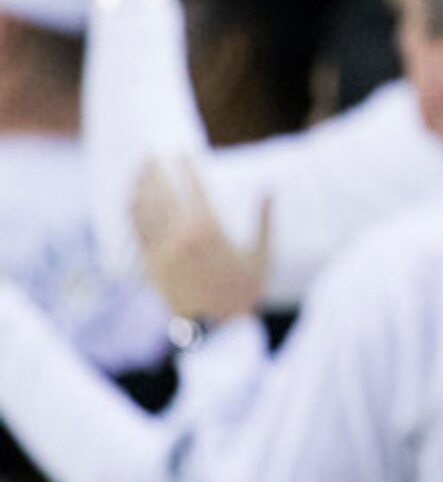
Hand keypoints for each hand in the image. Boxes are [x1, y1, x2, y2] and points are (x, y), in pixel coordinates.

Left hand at [132, 162, 268, 324]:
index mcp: (211, 229)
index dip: (186, 166)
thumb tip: (270, 189)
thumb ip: (265, 220)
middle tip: (152, 152)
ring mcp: (163, 250)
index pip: (194, 186)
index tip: (182, 152)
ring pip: (145, 208)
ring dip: (140, 186)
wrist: (218, 329)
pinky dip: (133, 211)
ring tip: (140, 171)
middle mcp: (183, 235)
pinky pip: (137, 231)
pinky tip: (134, 200)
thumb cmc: (244, 292)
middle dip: (155, 169)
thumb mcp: (262, 255)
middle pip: (163, 191)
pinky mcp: (149, 264)